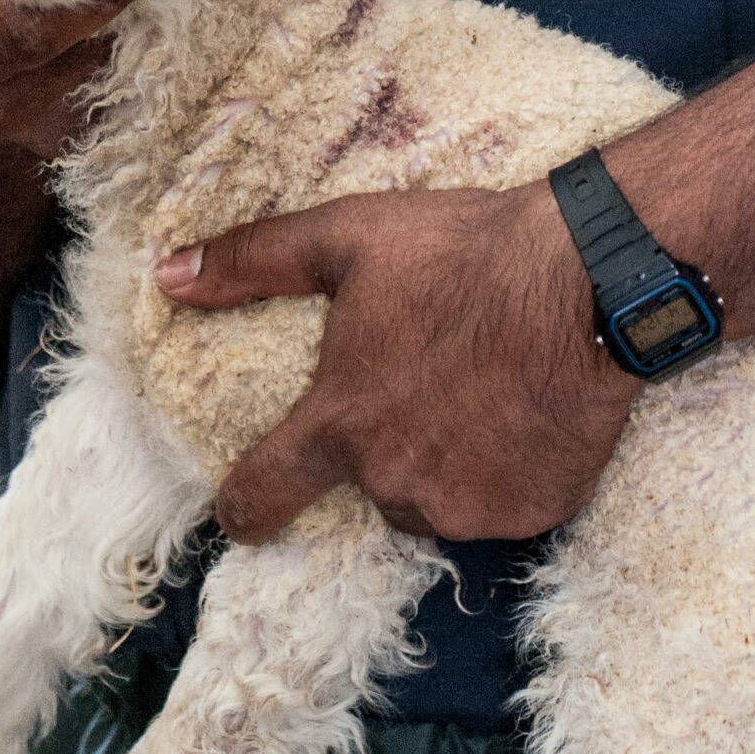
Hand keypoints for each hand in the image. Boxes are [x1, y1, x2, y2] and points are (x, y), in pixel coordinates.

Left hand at [154, 182, 637, 542]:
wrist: (586, 278)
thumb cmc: (460, 253)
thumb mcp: (346, 237)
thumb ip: (251, 261)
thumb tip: (167, 275)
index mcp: (340, 423)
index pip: (264, 491)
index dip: (247, 506)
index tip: (243, 516)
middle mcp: (395, 480)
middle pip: (371, 482)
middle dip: (387, 442)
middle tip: (429, 378)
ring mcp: (468, 506)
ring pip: (437, 499)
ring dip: (446, 462)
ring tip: (483, 390)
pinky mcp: (533, 514)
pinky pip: (504, 505)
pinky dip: (509, 472)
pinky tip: (526, 415)